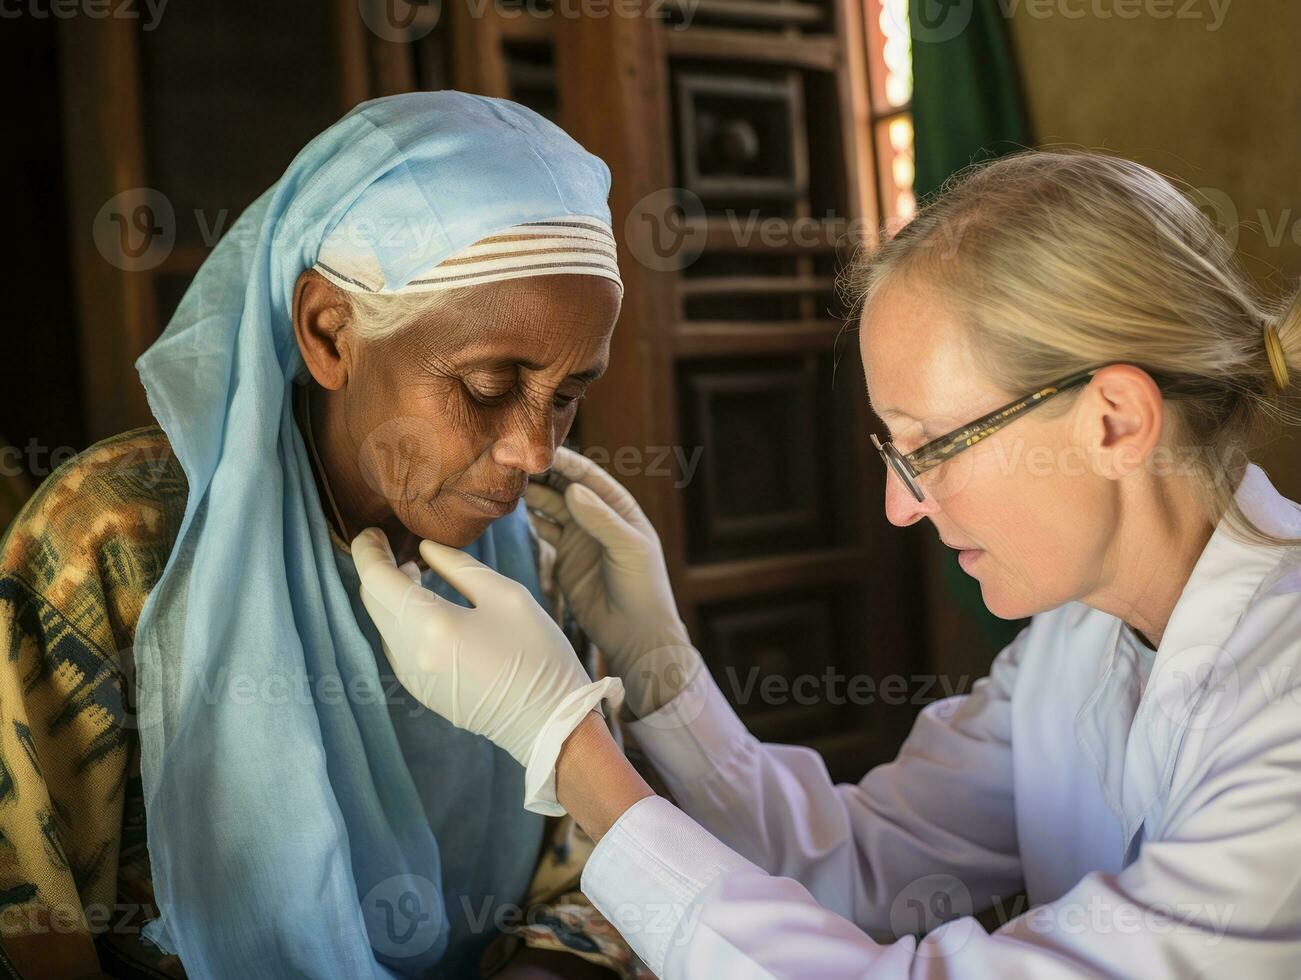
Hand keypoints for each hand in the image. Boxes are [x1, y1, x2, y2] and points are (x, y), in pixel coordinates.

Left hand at [352, 527, 622, 814]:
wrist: (549, 722)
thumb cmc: (537, 654)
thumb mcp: (507, 595)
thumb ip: (460, 567)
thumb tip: (424, 549)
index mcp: (432, 624)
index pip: (376, 578)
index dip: (367, 549)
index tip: (373, 532)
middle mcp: (410, 653)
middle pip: (372, 601)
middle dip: (376, 569)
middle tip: (392, 545)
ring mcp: (412, 678)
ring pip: (382, 624)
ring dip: (390, 596)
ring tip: (413, 573)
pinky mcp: (420, 692)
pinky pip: (396, 645)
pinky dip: (400, 620)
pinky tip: (425, 609)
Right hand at [524, 448, 701, 717]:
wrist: (634, 634)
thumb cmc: (643, 588)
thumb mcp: (628, 549)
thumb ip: (601, 519)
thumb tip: (572, 489)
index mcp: (619, 508)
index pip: (589, 476)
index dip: (565, 461)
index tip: (539, 448)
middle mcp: (597, 517)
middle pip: (565, 486)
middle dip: (542, 473)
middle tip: (514, 460)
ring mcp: (579, 537)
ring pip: (551, 506)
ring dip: (531, 493)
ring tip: (507, 480)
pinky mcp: (564, 557)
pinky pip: (543, 530)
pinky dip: (529, 518)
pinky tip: (511, 507)